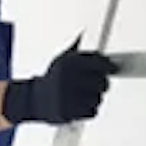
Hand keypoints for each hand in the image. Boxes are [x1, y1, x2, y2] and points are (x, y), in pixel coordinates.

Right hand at [2, 39, 116, 125]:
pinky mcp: (70, 112)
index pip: (99, 62)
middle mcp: (69, 79)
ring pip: (98, 98)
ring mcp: (70, 97)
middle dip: (101, 84)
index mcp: (69, 64)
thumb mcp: (60, 60)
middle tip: (95, 84)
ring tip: (82, 95)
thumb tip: (85, 33)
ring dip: (94, 98)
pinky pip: (92, 111)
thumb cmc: (51, 80)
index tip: (111, 68)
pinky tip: (79, 105)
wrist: (34, 100)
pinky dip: (88, 110)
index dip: (108, 66)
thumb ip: (76, 50)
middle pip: (103, 82)